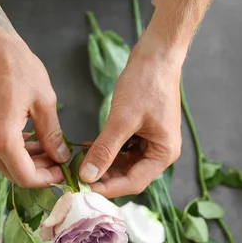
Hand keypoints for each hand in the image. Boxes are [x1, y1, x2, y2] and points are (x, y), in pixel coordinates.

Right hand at [0, 21, 69, 186]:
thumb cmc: (15, 66)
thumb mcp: (44, 101)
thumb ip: (52, 134)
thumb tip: (60, 156)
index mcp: (1, 137)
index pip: (25, 176)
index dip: (47, 179)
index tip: (63, 172)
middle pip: (13, 174)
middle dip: (38, 172)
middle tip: (59, 161)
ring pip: (5, 163)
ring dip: (28, 161)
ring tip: (50, 149)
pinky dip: (16, 150)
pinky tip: (33, 138)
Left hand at [79, 31, 183, 197]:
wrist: (157, 54)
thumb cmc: (145, 84)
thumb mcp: (122, 119)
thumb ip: (105, 150)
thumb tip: (88, 176)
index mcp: (164, 153)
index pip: (134, 182)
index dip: (108, 188)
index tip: (83, 188)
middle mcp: (161, 151)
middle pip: (129, 175)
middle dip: (104, 177)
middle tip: (77, 177)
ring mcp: (152, 141)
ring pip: (124, 163)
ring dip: (104, 163)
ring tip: (80, 163)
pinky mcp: (143, 131)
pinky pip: (124, 148)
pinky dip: (107, 150)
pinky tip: (89, 147)